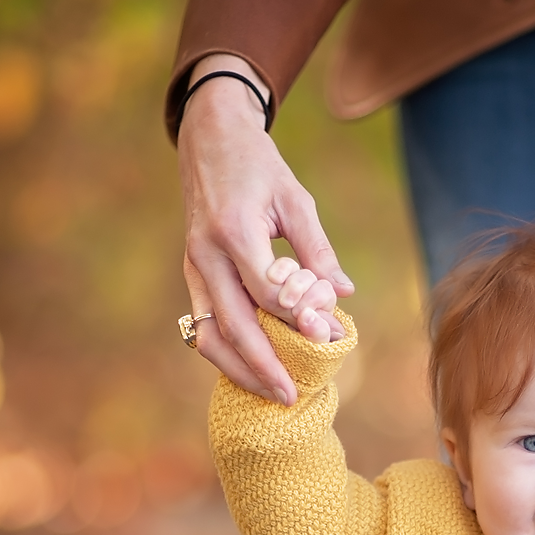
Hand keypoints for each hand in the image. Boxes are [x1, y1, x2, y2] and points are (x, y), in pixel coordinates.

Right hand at [179, 56, 352, 405]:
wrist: (209, 138)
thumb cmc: (258, 166)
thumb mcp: (296, 199)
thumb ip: (317, 250)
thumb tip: (343, 294)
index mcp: (234, 232)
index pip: (267, 293)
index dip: (297, 319)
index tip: (328, 337)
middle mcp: (206, 254)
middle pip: (232, 326)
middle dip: (262, 366)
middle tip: (291, 396)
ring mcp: (192, 266)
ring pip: (208, 334)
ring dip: (238, 369)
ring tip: (269, 392)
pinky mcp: (191, 273)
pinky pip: (202, 324)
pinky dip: (225, 352)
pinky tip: (251, 369)